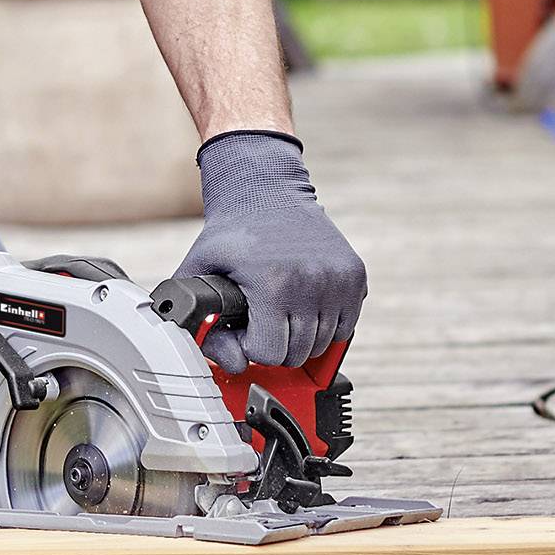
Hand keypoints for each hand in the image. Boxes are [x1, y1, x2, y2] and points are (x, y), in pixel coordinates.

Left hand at [174, 130, 366, 374]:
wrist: (268, 190)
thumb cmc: (233, 233)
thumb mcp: (199, 270)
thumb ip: (201, 324)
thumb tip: (233, 364)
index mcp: (273, 284)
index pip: (270, 354)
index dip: (250, 346)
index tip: (244, 327)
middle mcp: (311, 282)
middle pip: (297, 354)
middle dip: (275, 344)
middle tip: (261, 319)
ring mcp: (338, 279)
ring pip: (323, 344)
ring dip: (300, 336)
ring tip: (280, 310)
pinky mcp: (355, 276)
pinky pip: (345, 328)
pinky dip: (326, 325)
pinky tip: (304, 305)